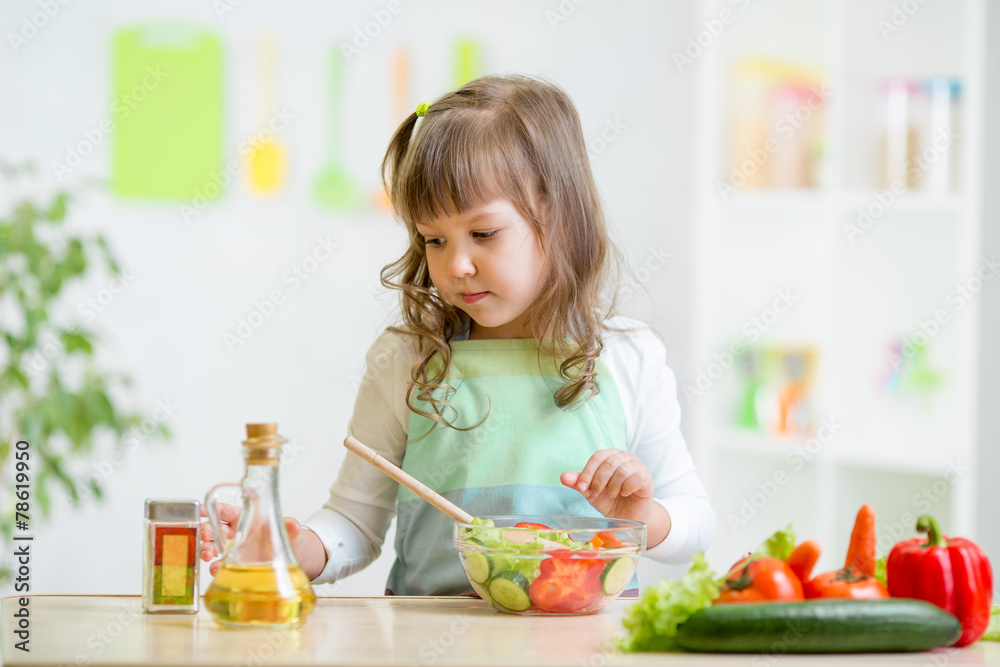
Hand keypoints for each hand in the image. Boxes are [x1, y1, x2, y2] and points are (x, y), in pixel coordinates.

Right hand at [199, 503, 320, 577]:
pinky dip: (215, 567)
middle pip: (213, 528)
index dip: (212, 508)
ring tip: (208, 555)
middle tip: (206, 536)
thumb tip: (293, 524)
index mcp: (246, 519)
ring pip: (211, 546)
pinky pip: (220, 566)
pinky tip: (217, 569)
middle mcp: (237, 533)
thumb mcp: (291, 531)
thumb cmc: (292, 539)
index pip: (225, 510)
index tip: (201, 509)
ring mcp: (235, 550)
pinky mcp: (236, 566)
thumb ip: (289, 526)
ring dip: (205, 549)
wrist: (299, 561)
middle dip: (206, 531)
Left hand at [560, 449, 654, 523]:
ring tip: (612, 494)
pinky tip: (624, 493)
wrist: (627, 517)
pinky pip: (636, 478)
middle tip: (596, 494)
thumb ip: (578, 483)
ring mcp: (638, 466)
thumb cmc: (610, 501)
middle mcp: (625, 457)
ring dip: (613, 486)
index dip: (587, 472)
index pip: (597, 457)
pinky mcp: (647, 478)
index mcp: (610, 456)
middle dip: (599, 480)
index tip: (581, 488)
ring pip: (622, 470)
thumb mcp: (590, 492)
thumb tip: (563, 477)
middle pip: (609, 462)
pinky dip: (626, 488)